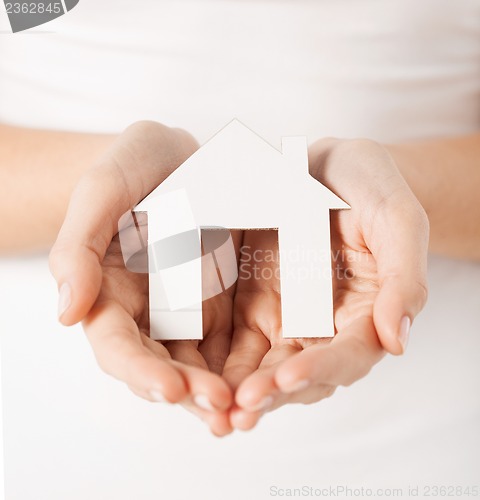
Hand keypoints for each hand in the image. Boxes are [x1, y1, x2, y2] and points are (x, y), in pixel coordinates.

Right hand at [49, 121, 236, 435]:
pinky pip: (232, 342)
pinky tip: (266, 379)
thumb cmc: (134, 167)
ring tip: (247, 410)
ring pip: (200, 364)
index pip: (117, 344)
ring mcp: (187, 310)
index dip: (140, 370)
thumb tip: (66, 313)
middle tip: (220, 406)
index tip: (170, 388)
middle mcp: (147, 312)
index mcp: (111, 292)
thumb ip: (79, 247)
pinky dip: (245, 366)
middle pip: (162, 365)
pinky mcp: (222, 303)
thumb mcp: (103, 190)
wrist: (180, 157)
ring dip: (220, 391)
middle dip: (188, 390)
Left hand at [222, 138, 428, 429]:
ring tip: (215, 407)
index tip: (289, 376)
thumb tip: (398, 340)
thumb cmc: (368, 186)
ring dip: (239, 390)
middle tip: (241, 407)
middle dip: (271, 393)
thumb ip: (404, 277)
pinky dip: (216, 363)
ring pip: (262, 367)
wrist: (323, 165)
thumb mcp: (396, 218)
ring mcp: (284, 317)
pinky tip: (194, 373)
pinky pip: (232, 341)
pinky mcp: (251, 306)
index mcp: (364, 312)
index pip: (348, 354)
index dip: (322, 369)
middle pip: (300, 373)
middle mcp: (322, 326)